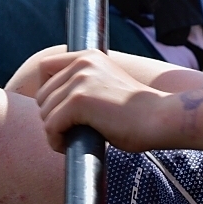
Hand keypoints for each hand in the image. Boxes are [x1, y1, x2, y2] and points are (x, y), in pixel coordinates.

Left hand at [35, 49, 169, 153]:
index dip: (47, 92)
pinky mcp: (79, 101)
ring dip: (54, 131)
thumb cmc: (138, 112)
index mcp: (89, 56)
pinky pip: (51, 126)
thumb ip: (84, 85)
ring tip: (71, 140)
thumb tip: (52, 105)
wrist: (160, 117)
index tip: (60, 111)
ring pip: (45, 112)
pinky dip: (56, 141)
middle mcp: (83, 63)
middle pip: (42, 94)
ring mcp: (80, 80)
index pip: (45, 67)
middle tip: (68, 132)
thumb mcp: (108, 85)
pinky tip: (69, 146)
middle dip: (51, 117)